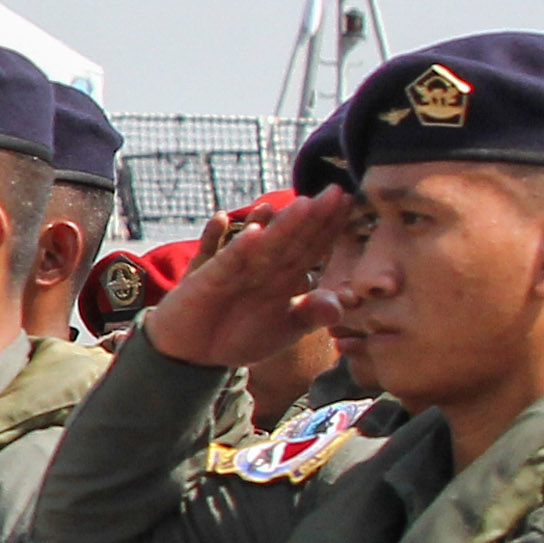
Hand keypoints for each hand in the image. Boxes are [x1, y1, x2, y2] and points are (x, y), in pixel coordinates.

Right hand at [150, 187, 351, 369]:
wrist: (195, 352)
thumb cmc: (239, 336)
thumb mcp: (283, 331)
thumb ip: (310, 316)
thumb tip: (338, 307)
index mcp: (283, 278)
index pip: (310, 247)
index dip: (328, 226)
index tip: (348, 202)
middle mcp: (261, 269)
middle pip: (289, 240)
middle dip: (311, 217)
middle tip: (333, 191)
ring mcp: (232, 273)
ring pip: (258, 246)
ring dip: (274, 225)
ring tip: (296, 204)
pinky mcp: (203, 281)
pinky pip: (214, 259)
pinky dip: (218, 241)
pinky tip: (224, 220)